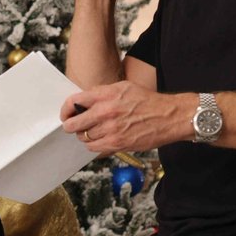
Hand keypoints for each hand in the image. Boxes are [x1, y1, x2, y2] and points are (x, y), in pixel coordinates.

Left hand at [63, 83, 190, 153]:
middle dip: (72, 126)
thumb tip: (83, 101)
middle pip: (74, 124)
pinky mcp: (117, 144)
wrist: (170, 116)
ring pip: (83, 138)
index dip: (66, 110)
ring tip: (94, 132)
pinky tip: (101, 140)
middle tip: (74, 126)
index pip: (74, 101)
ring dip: (85, 136)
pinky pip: (94, 148)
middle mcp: (106, 112)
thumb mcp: (123, 88)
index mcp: (106, 95)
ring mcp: (111, 129)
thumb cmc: (148, 101)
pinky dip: (94, 145)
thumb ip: (101, 93)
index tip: (66, 114)